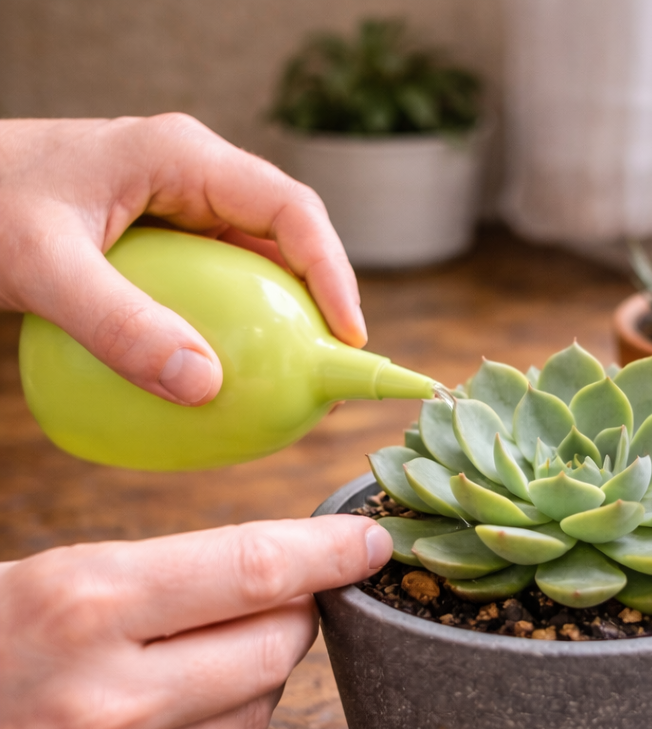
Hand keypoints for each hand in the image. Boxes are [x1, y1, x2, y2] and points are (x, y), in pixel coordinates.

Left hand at [0, 115, 366, 405]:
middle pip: (286, 238)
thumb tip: (205, 386)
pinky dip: (237, 327)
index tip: (348, 336)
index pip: (289, 209)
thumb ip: (118, 326)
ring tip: (297, 376)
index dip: (332, 272)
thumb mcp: (43, 266)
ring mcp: (178, 209)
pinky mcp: (163, 242)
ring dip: (283, 318)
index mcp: (182, 157)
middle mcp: (192, 178)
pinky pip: (218, 285)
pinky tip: (233, 371)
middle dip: (320, 302)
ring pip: (257, 264)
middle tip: (332, 368)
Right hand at [0, 514, 390, 728]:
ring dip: (251, 675)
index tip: (368, 542)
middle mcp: (109, 697)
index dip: (328, 552)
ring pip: (258, 710)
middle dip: (291, 614)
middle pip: (277, 645)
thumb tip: (277, 575)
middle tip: (272, 597)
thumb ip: (161, 578)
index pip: (255, 568)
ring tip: (192, 656)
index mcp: (83, 604)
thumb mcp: (44, 580)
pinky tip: (171, 712)